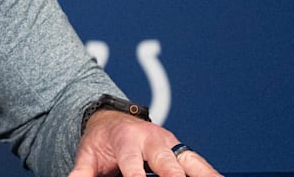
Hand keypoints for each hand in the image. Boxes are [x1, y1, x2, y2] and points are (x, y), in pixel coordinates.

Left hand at [68, 110, 221, 176]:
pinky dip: (211, 174)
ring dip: (205, 174)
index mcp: (127, 140)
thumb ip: (82, 171)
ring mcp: (171, 144)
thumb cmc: (102, 141)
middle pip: (167, 163)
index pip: (133, 165)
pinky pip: (201, 166)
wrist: (114, 121)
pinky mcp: (183, 152)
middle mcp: (153, 140)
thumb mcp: (88, 154)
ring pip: (192, 162)